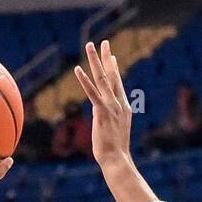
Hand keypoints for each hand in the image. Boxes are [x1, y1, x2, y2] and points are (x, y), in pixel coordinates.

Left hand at [73, 40, 133, 167]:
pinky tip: (78, 70)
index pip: (118, 83)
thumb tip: (105, 116)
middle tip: (103, 42)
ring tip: (90, 46)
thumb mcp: (116, 131)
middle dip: (107, 57)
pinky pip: (92, 93)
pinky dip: (84, 81)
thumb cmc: (115, 149)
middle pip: (112, 75)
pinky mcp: (102, 112)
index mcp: (123, 107)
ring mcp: (111, 106)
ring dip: (96, 61)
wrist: (117, 159)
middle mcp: (119, 103)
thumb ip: (112, 119)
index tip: (110, 55)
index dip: (113, 68)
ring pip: (102, 78)